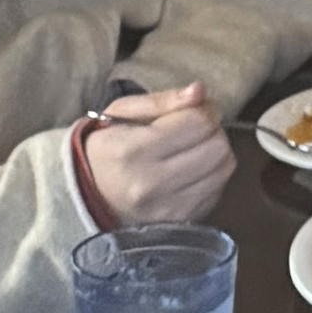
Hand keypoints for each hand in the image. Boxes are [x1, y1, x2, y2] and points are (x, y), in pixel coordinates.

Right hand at [83, 82, 233, 225]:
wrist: (88, 194)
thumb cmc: (108, 146)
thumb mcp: (122, 112)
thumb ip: (162, 100)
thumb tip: (200, 91)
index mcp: (134, 150)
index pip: (197, 122)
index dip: (204, 108)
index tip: (197, 108)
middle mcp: (152, 184)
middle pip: (217, 146)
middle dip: (212, 130)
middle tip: (196, 128)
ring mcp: (168, 207)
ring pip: (223, 168)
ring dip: (216, 151)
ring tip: (194, 148)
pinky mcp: (181, 221)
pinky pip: (219, 189)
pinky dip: (212, 175)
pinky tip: (192, 170)